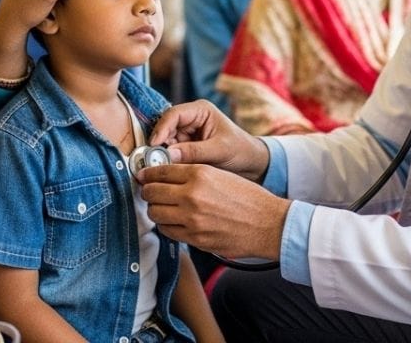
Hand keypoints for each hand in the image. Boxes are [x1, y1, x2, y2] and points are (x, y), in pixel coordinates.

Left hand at [139, 163, 290, 260]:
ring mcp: (191, 219)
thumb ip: (192, 174)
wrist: (267, 224)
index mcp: (199, 174)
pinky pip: (167, 231)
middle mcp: (192, 195)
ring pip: (155, 213)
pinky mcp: (194, 238)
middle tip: (151, 192)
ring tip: (164, 208)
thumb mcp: (220, 174)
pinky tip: (174, 221)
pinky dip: (167, 226)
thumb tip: (165, 175)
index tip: (144, 176)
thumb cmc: (247, 197)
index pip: (159, 172)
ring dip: (157, 210)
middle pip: (151, 193)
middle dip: (148, 192)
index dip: (148, 174)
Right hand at [150, 100, 268, 181]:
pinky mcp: (185, 147)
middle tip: (155, 160)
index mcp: (201, 110)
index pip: (173, 114)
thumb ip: (195, 152)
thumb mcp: (219, 150)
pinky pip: (171, 152)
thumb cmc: (241, 151)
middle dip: (160, 144)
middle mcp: (191, 119)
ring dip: (163, 153)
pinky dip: (168, 160)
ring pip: (165, 141)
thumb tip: (169, 154)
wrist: (251, 164)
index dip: (162, 128)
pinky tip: (169, 169)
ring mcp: (187, 133)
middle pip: (166, 127)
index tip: (154, 144)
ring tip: (163, 167)